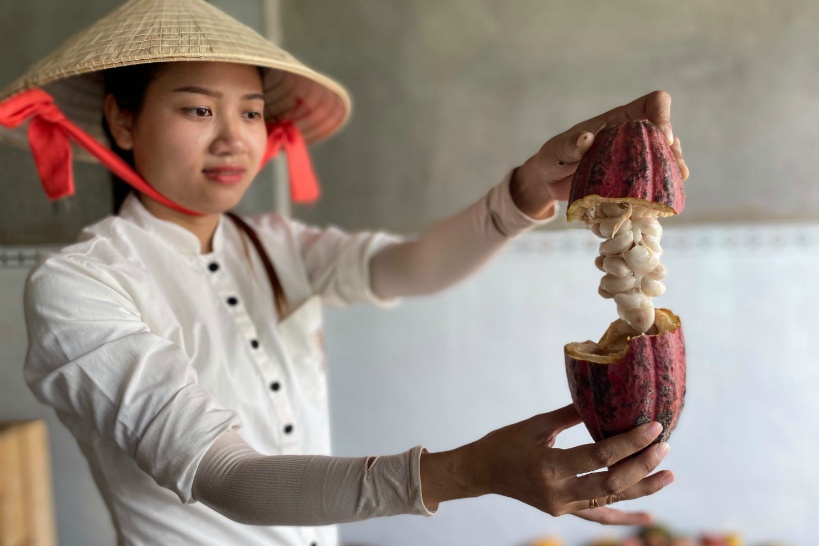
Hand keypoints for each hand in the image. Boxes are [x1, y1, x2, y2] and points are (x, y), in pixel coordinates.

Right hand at [420, 404, 672, 524]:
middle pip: (611, 483)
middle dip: (642, 466)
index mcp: (549, 466)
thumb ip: (571, 414)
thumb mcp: (536, 424)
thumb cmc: (505, 443)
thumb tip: (603, 399)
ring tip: (669, 475)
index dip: (629, 443)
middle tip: (664, 447)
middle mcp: (558, 492)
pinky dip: (624, 517)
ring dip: (642, 488)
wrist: (481, 472)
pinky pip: (599, 516)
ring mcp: (562, 506)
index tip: (654, 427)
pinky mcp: (564, 511)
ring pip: (610, 501)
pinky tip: (647, 517)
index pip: (599, 456)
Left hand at [510, 90, 688, 218]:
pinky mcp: (630, 179)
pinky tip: (664, 198)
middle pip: (665, 133)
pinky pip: (652, 180)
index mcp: (618, 120)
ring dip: (673, 168)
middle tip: (677, 169)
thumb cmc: (553, 157)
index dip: (662, 114)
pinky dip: (660, 188)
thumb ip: (570, 144)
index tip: (662, 136)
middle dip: (674, 149)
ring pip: (664, 157)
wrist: (548, 181)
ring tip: (678, 182)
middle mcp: (631, 136)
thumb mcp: (557, 149)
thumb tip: (587, 138)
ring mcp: (633, 158)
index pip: (651, 104)